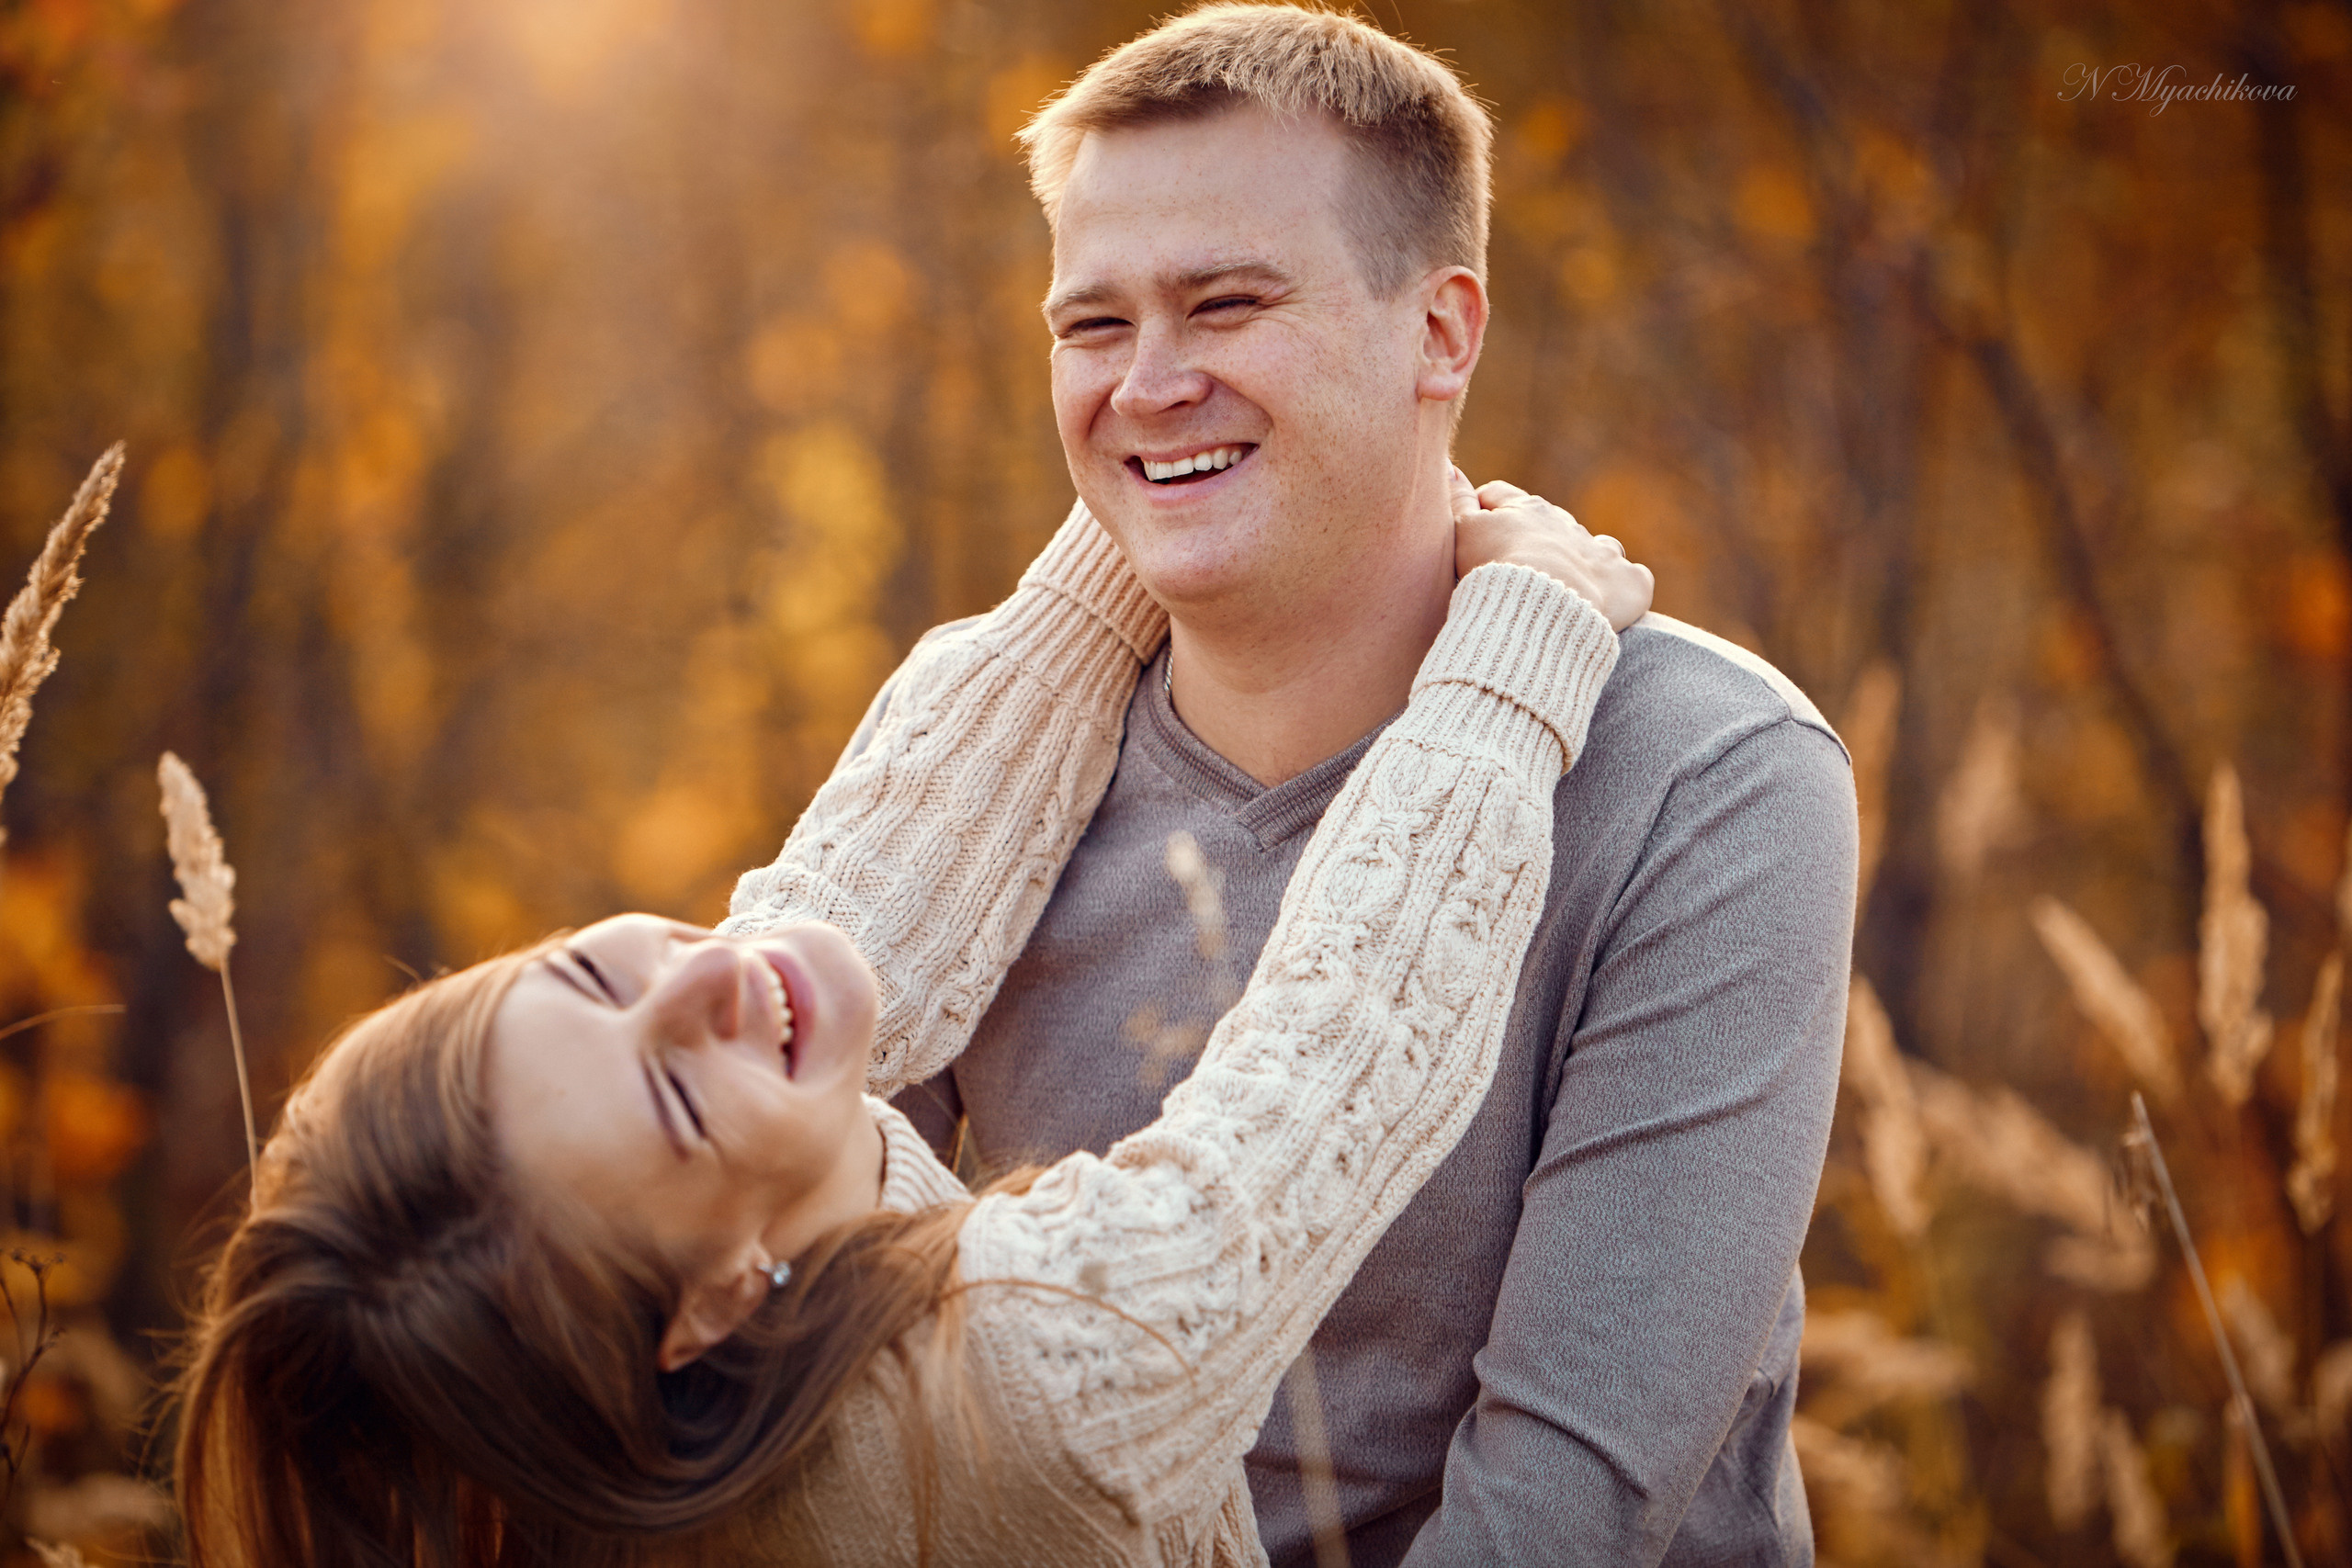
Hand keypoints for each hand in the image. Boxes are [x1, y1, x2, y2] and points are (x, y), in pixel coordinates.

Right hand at [1450, 469, 1653, 631]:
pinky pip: (1633, 578)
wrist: (1542, 606)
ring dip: (1588, 559)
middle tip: (1522, 573)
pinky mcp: (1629, 582)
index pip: (1502, 497)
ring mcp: (1602, 552)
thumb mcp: (1463, 534)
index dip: (1487, 511)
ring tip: (1574, 586)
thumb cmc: (1496, 570)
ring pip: (1599, 547)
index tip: (1477, 533)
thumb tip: (1449, 466)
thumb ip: (1457, 501)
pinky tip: (1611, 601)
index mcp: (1527, 510)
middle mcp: (1569, 525)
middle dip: (1540, 541)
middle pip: (1553, 523)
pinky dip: (1623, 586)